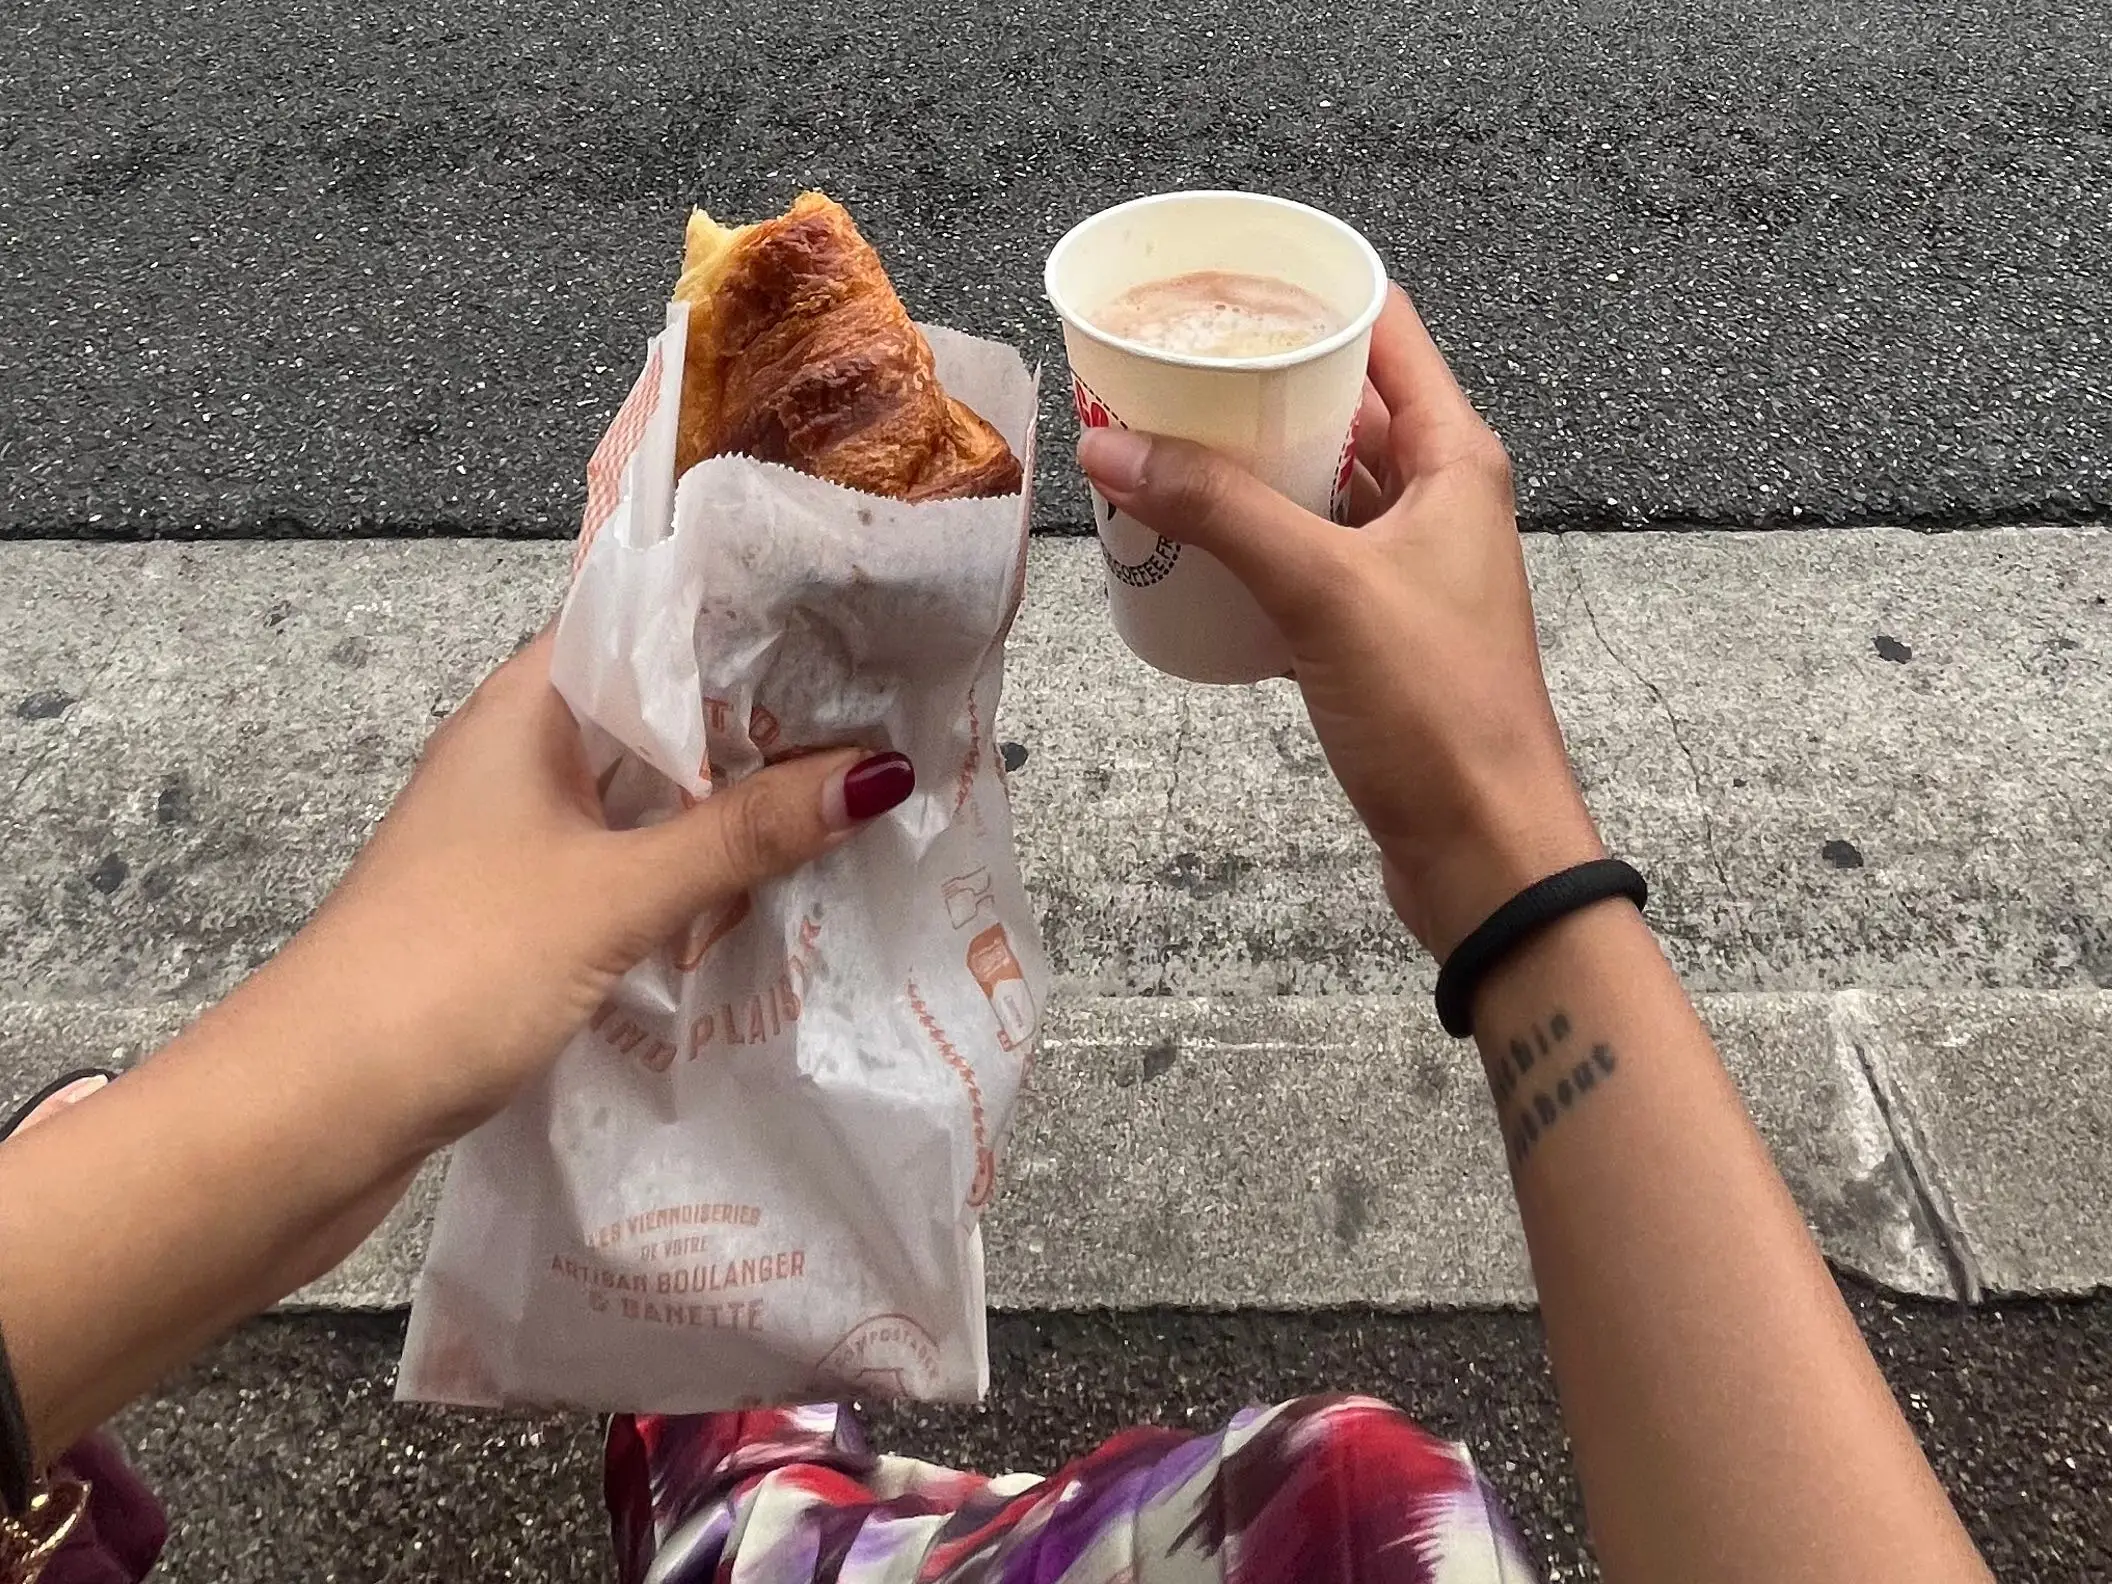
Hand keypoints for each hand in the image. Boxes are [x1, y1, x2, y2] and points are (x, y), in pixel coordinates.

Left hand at [274, 630, 912, 1142]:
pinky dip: (693, 879)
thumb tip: (883, 769)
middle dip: (762, 723)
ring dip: (732, 809)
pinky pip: (628, 872)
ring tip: (860, 803)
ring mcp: (516, 843)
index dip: (745, 618)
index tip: (854, 620)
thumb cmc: (450, 969)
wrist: (309, 1116)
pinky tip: (771, 901)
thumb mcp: (614, 893)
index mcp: (522, 711)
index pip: (645, 622)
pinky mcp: (521, 920)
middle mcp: (518, 761)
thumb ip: (745, 834)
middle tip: (892, 717)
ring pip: (647, 801)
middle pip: (657, 716)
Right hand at [1078, 285, 1601, 956]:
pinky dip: (1249, 543)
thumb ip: (1218, 509)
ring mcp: (1406, 564)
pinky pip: (1303, 557)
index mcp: (1453, 456)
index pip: (1382, 329)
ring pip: (1315, 485)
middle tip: (1156, 363)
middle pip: (1339, 404)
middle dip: (1250, 381)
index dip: (1305, 291)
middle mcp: (1436, 497)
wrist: (1482, 846)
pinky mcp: (1376, 629)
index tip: (1216, 274)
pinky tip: (1186, 546)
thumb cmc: (1435, 708)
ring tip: (1152, 442)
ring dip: (1243, 466)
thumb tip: (1108, 446)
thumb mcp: (1321, 588)